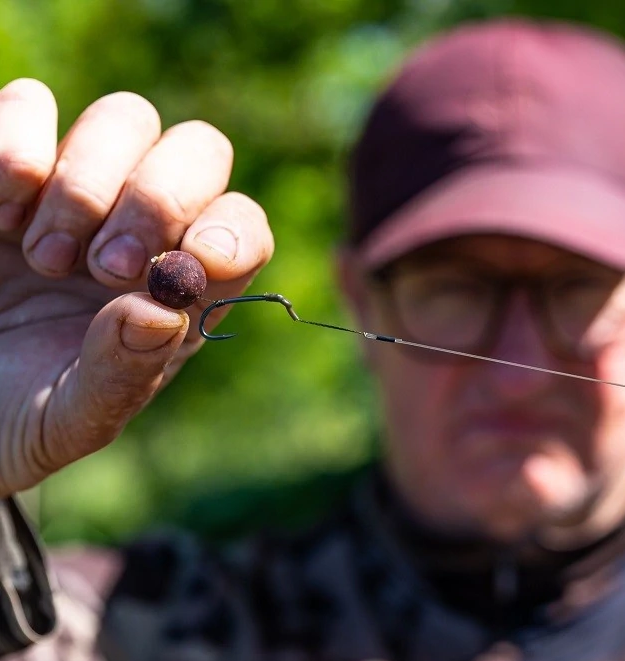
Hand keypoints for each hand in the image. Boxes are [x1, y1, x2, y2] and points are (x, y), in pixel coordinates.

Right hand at [0, 79, 273, 495]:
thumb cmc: (16, 414)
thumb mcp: (69, 419)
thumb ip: (121, 375)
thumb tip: (162, 314)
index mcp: (181, 286)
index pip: (242, 229)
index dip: (233, 231)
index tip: (200, 258)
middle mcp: (144, 224)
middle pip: (200, 150)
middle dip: (161, 197)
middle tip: (107, 266)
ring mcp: (76, 185)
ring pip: (128, 116)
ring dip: (88, 185)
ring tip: (43, 261)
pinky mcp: (6, 164)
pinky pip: (30, 104)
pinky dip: (18, 151)